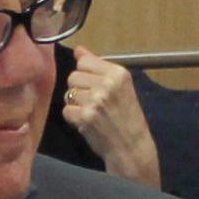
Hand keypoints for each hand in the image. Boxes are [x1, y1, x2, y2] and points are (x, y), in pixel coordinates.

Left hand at [59, 48, 162, 188]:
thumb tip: (79, 50)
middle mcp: (108, 83)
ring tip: (92, 113)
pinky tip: (87, 123)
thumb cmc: (126, 117)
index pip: (84, 61)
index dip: (85, 75)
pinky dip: (74, 118)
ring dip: (76, 105)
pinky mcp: (86, 116)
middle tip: (94, 103)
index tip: (96, 87)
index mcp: (118, 73)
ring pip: (69, 93)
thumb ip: (98, 67)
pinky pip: (67, 110)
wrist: (131, 147)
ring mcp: (96, 100)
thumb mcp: (120, 87)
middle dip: (79, 90)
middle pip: (73, 76)